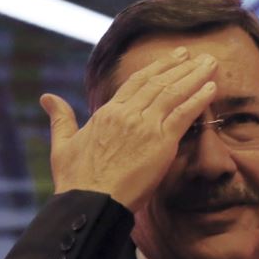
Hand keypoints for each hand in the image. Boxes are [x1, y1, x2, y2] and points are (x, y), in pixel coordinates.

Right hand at [39, 47, 217, 211]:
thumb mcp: (62, 145)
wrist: (90, 204)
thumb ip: (60, 118)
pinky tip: (211, 88)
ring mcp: (145, 127)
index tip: (174, 58)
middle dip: (181, 66)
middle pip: (158, 83)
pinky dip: (199, 99)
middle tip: (198, 55)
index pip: (137, 82)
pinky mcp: (161, 143)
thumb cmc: (75, 181)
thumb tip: (47, 97)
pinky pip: (183, 114)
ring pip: (173, 93)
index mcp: (107, 113)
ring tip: (211, 64)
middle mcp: (127, 114)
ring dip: (195, 76)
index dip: (158, 68)